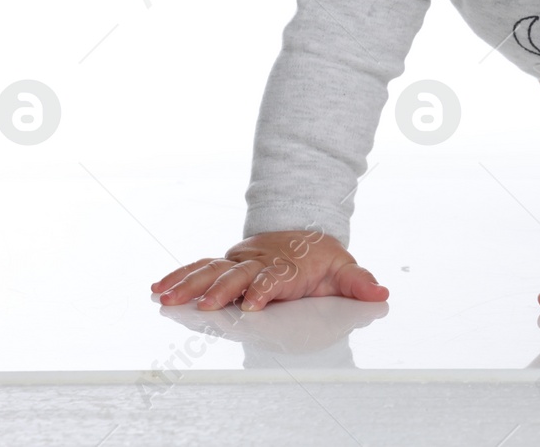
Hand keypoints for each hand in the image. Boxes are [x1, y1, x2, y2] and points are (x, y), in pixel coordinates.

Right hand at [150, 230, 387, 311]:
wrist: (303, 233)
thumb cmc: (321, 259)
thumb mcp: (343, 269)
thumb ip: (358, 283)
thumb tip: (380, 294)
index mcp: (286, 266)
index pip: (274, 277)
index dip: (265, 289)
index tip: (255, 303)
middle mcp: (259, 262)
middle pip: (238, 275)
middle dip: (221, 291)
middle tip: (203, 306)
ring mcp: (240, 262)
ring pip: (212, 271)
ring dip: (190, 284)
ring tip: (166, 297)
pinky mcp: (227, 264)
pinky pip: (200, 269)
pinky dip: (180, 276)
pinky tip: (159, 288)